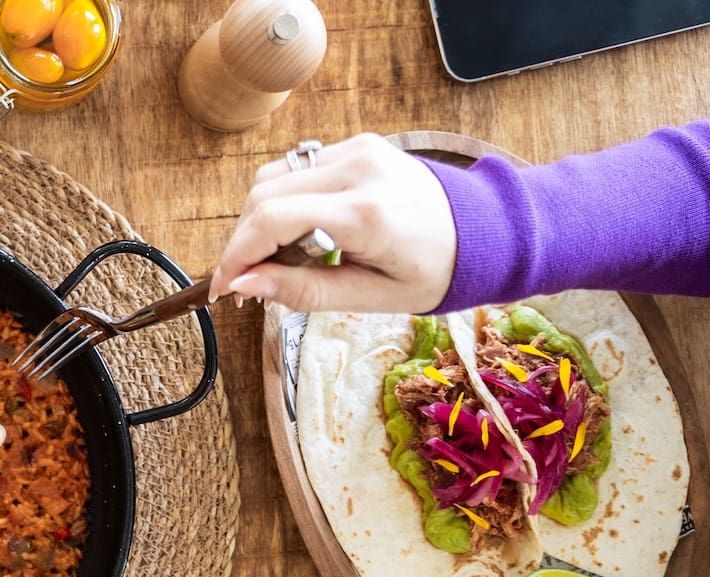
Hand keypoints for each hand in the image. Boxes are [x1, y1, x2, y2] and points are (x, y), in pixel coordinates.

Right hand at [210, 133, 457, 313]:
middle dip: (244, 241)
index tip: (225, 288)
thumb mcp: (371, 297)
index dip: (236, 255)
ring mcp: (359, 150)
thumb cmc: (435, 271)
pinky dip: (285, 202)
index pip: (272, 220)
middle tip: (252, 280)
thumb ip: (303, 291)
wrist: (484, 232)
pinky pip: (298, 169)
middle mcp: (359, 170)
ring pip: (273, 177)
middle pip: (263, 195)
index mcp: (367, 214)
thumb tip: (245, 285)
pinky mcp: (359, 145)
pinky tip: (303, 232)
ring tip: (280, 258)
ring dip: (260, 219)